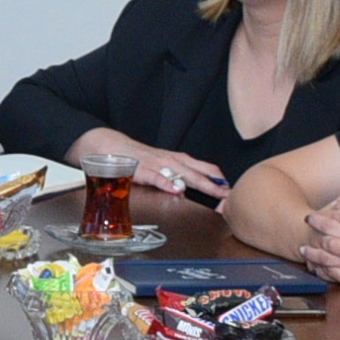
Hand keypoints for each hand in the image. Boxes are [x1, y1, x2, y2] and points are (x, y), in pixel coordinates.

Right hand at [70, 133, 226, 204]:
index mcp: (173, 159)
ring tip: (215, 192)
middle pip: (198, 171)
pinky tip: (177, 190)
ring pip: (182, 173)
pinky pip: (155, 177)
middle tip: (231, 194)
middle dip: (216, 184)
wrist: (106, 145)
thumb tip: (186, 191)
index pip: (203, 167)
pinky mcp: (140, 169)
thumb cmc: (132, 157)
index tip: (233, 189)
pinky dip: (166, 183)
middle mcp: (169, 160)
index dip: (218, 178)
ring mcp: (155, 163)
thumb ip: (171, 177)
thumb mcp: (156, 166)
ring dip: (200, 183)